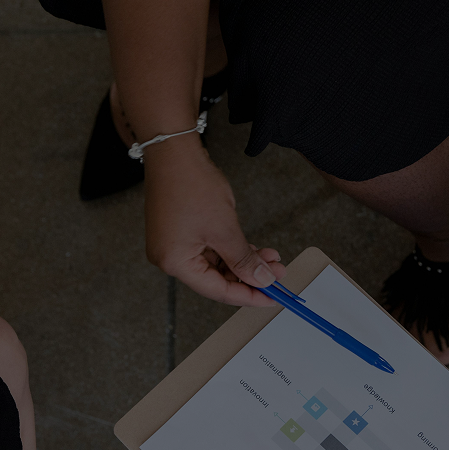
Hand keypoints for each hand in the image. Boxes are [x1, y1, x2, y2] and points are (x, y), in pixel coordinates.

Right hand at [143, 136, 286, 306]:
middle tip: (278, 274)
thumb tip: (262, 280)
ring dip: (244, 261)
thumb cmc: (191, 185)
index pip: (217, 291)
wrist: (174, 152)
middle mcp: (170, 258)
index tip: (272, 297)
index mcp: (174, 263)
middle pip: (217, 278)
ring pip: (217, 263)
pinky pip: (210, 249)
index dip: (248, 296)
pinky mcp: (181, 231)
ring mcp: (174, 244)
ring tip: (272, 258)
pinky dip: (232, 249)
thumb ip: (244, 260)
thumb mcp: (225, 229)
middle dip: (250, 276)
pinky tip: (254, 248)